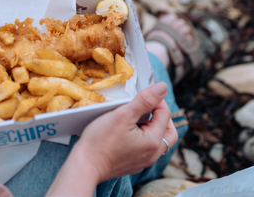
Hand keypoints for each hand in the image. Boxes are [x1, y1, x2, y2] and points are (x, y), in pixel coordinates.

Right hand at [47, 82, 177, 195]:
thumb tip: (163, 87)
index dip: (157, 99)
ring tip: (139, 117)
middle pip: (168, 132)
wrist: (85, 166)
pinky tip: (129, 131)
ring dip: (153, 127)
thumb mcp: (122, 115)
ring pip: (158, 142)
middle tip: (149, 106)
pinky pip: (147, 150)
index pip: (165, 114)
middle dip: (162, 116)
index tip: (144, 92)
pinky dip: (144, 137)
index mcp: (153, 142)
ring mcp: (143, 162)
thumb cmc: (100, 141)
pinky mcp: (133, 165)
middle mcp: (153, 154)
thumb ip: (145, 100)